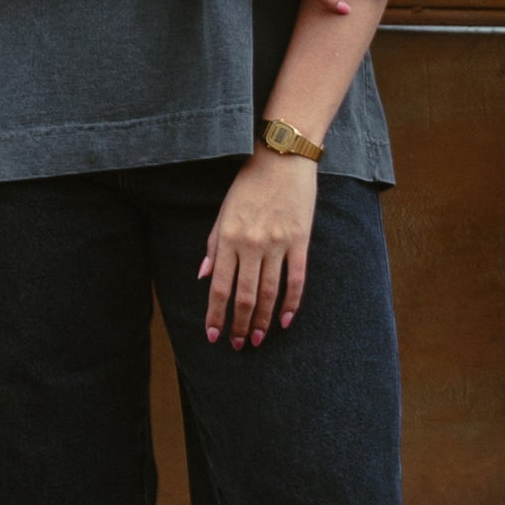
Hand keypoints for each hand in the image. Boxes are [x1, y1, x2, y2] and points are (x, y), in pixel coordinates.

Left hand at [199, 149, 316, 348]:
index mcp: (229, 237)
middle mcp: (251, 244)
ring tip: (256, 339)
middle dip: (238, 324)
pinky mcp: (300, 241)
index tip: (212, 335)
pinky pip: (296, 280)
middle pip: (244, 296)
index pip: (220, 287)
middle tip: (237, 345)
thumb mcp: (223, 211)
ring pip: (268, 293)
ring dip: (261, 320)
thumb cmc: (248, 184)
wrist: (282, 158)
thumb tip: (205, 277)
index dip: (215, 315)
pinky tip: (284, 321)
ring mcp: (277, 244)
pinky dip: (291, 304)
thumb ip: (213, 245)